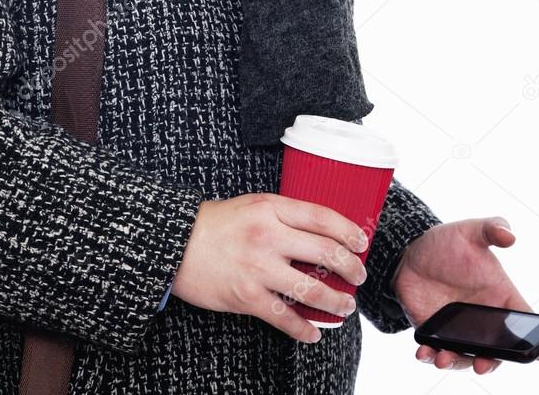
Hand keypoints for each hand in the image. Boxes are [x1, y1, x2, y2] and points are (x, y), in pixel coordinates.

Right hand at [171, 193, 368, 343]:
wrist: (176, 242)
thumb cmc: (216, 222)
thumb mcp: (253, 204)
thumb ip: (284, 214)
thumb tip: (320, 231)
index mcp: (271, 208)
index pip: (322, 217)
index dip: (348, 231)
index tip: (361, 242)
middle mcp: (269, 236)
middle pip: (325, 252)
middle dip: (350, 268)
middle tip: (359, 276)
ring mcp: (258, 268)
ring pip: (311, 289)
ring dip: (335, 302)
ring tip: (345, 307)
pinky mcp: (246, 296)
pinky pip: (284, 318)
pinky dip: (303, 329)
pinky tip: (313, 333)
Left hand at [392, 217, 538, 374]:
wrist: (411, 252)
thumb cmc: (449, 243)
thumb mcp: (471, 231)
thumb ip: (492, 228)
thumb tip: (510, 236)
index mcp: (499, 296)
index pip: (523, 321)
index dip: (534, 341)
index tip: (538, 354)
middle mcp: (483, 318)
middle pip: (497, 350)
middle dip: (491, 362)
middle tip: (481, 363)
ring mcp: (460, 329)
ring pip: (466, 356)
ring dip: (458, 362)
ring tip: (443, 358)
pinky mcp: (436, 333)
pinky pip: (436, 351)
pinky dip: (431, 356)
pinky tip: (424, 352)